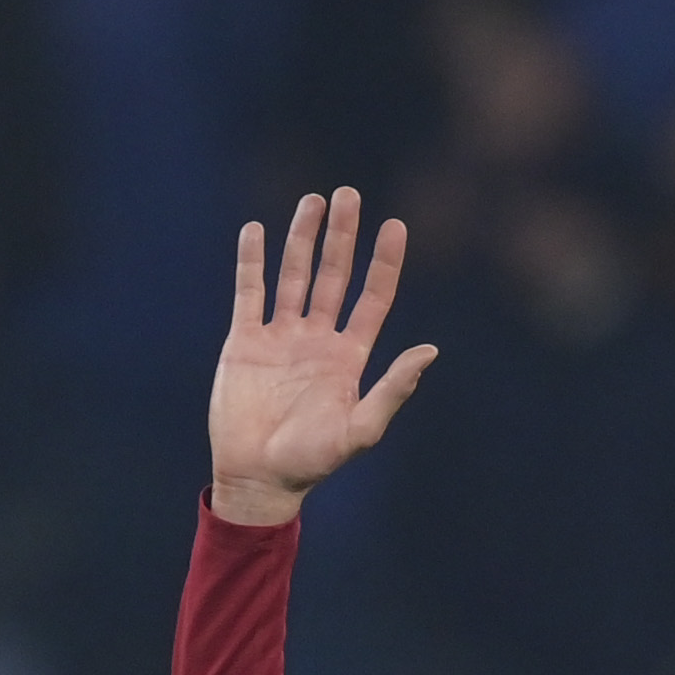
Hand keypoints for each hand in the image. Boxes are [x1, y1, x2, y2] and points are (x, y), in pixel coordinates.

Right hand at [208, 188, 438, 528]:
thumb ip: (393, 390)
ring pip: (293, 276)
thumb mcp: (360, 431)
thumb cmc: (312, 463)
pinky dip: (251, 262)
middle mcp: (317, 340)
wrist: (257, 480)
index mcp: (348, 357)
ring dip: (302, 238)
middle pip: (333, 275)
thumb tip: (430, 350)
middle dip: (342, 236)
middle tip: (348, 195)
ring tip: (312, 200)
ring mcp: (280, 338)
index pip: (372, 298)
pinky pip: (249, 293)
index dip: (384, 263)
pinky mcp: (244, 342)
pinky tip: (256, 230)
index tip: (395, 225)